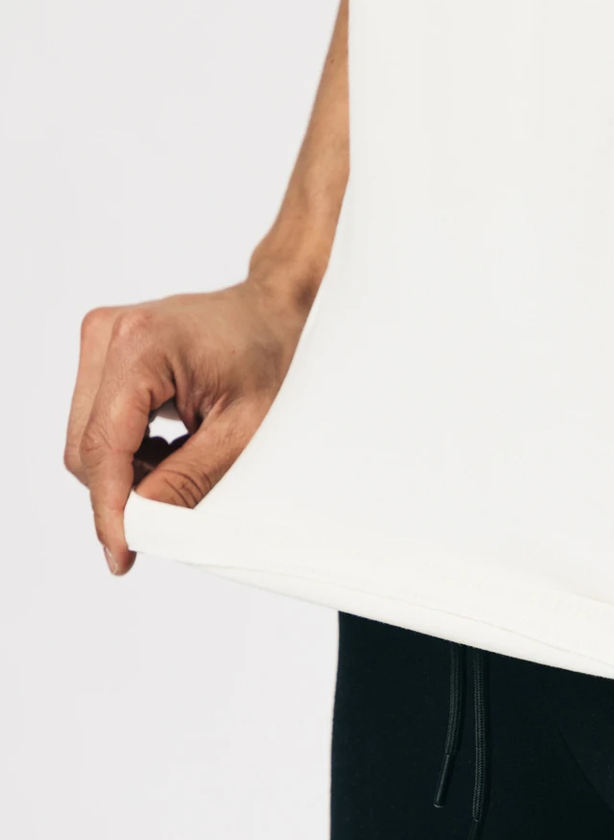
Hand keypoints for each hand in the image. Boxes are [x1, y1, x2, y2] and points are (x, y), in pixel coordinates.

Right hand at [64, 278, 310, 575]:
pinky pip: (99, 422)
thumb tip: (140, 524)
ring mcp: (102, 339)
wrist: (276, 309)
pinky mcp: (105, 351)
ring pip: (88, 438)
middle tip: (176, 509)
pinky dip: (131, 449)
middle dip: (124, 490)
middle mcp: (108, 333)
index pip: (105, 446)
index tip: (122, 555)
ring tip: (188, 460)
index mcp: (141, 345)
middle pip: (87, 446)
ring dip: (130, 469)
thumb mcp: (245, 427)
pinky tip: (175, 445)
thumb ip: (190, 477)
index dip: (111, 509)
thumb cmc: (274, 355)